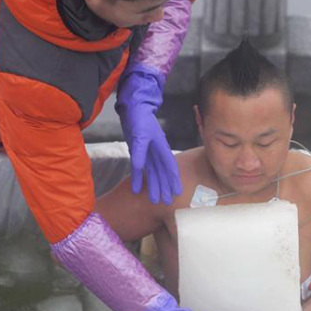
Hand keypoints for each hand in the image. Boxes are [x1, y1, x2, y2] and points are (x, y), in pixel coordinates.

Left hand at [116, 64, 181, 204]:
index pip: (169, 167)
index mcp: (161, 148)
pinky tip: (137, 189)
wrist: (133, 108)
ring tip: (155, 200)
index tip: (178, 192)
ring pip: (152, 173)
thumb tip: (140, 168)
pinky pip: (139, 168)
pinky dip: (138, 179)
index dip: (174, 180)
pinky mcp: (138, 151)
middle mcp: (156, 152)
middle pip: (162, 173)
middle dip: (165, 187)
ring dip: (154, 186)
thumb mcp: (139, 135)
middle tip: (167, 202)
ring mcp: (148, 152)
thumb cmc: (140, 119)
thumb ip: (140, 152)